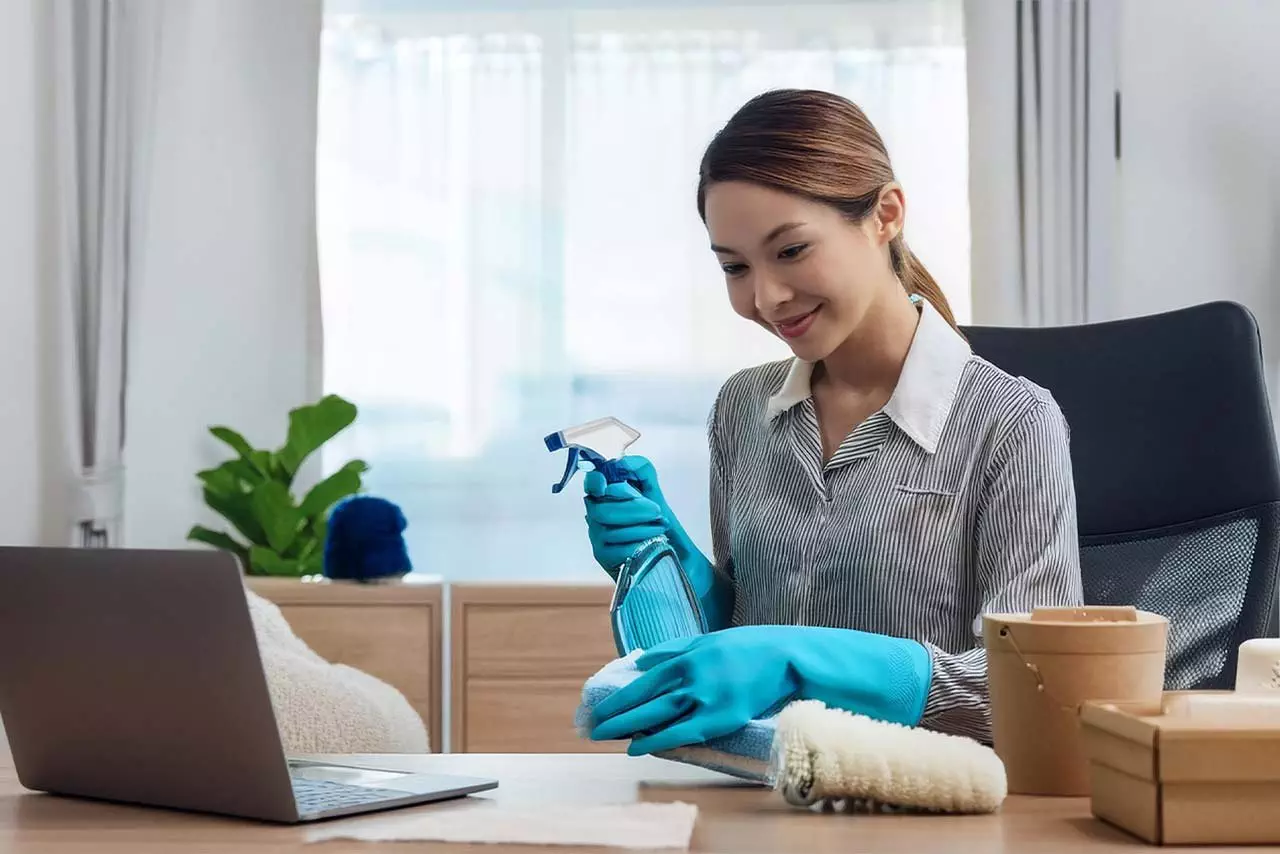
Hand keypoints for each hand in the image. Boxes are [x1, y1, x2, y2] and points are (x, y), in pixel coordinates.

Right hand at [582, 456, 677, 574]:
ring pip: (612, 532)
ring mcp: (596, 536)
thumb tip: (622, 462)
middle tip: (657, 511)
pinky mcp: (603, 556)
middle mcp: (594, 514)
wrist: (669, 550)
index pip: (591, 484)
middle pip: (604, 511)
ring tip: (660, 528)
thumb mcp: (653, 489)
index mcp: (603, 494)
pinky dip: (639, 544)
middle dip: (634, 509)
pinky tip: (652, 543)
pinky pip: (618, 550)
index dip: (595, 483)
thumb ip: (641, 469)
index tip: (605, 486)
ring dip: (642, 528)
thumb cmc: (656, 518)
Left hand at [587, 624, 932, 755]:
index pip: (643, 679)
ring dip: (627, 726)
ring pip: (655, 713)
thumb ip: (672, 649)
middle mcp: (689, 673)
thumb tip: (641, 660)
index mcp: (686, 654)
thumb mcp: (707, 639)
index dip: (619, 695)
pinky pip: (681, 731)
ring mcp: (703, 695)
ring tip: (604, 736)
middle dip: (614, 713)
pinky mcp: (720, 715)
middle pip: (643, 697)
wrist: (787, 656)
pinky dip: (657, 740)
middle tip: (590, 726)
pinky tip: (637, 747)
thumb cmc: (749, 647)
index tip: (598, 705)